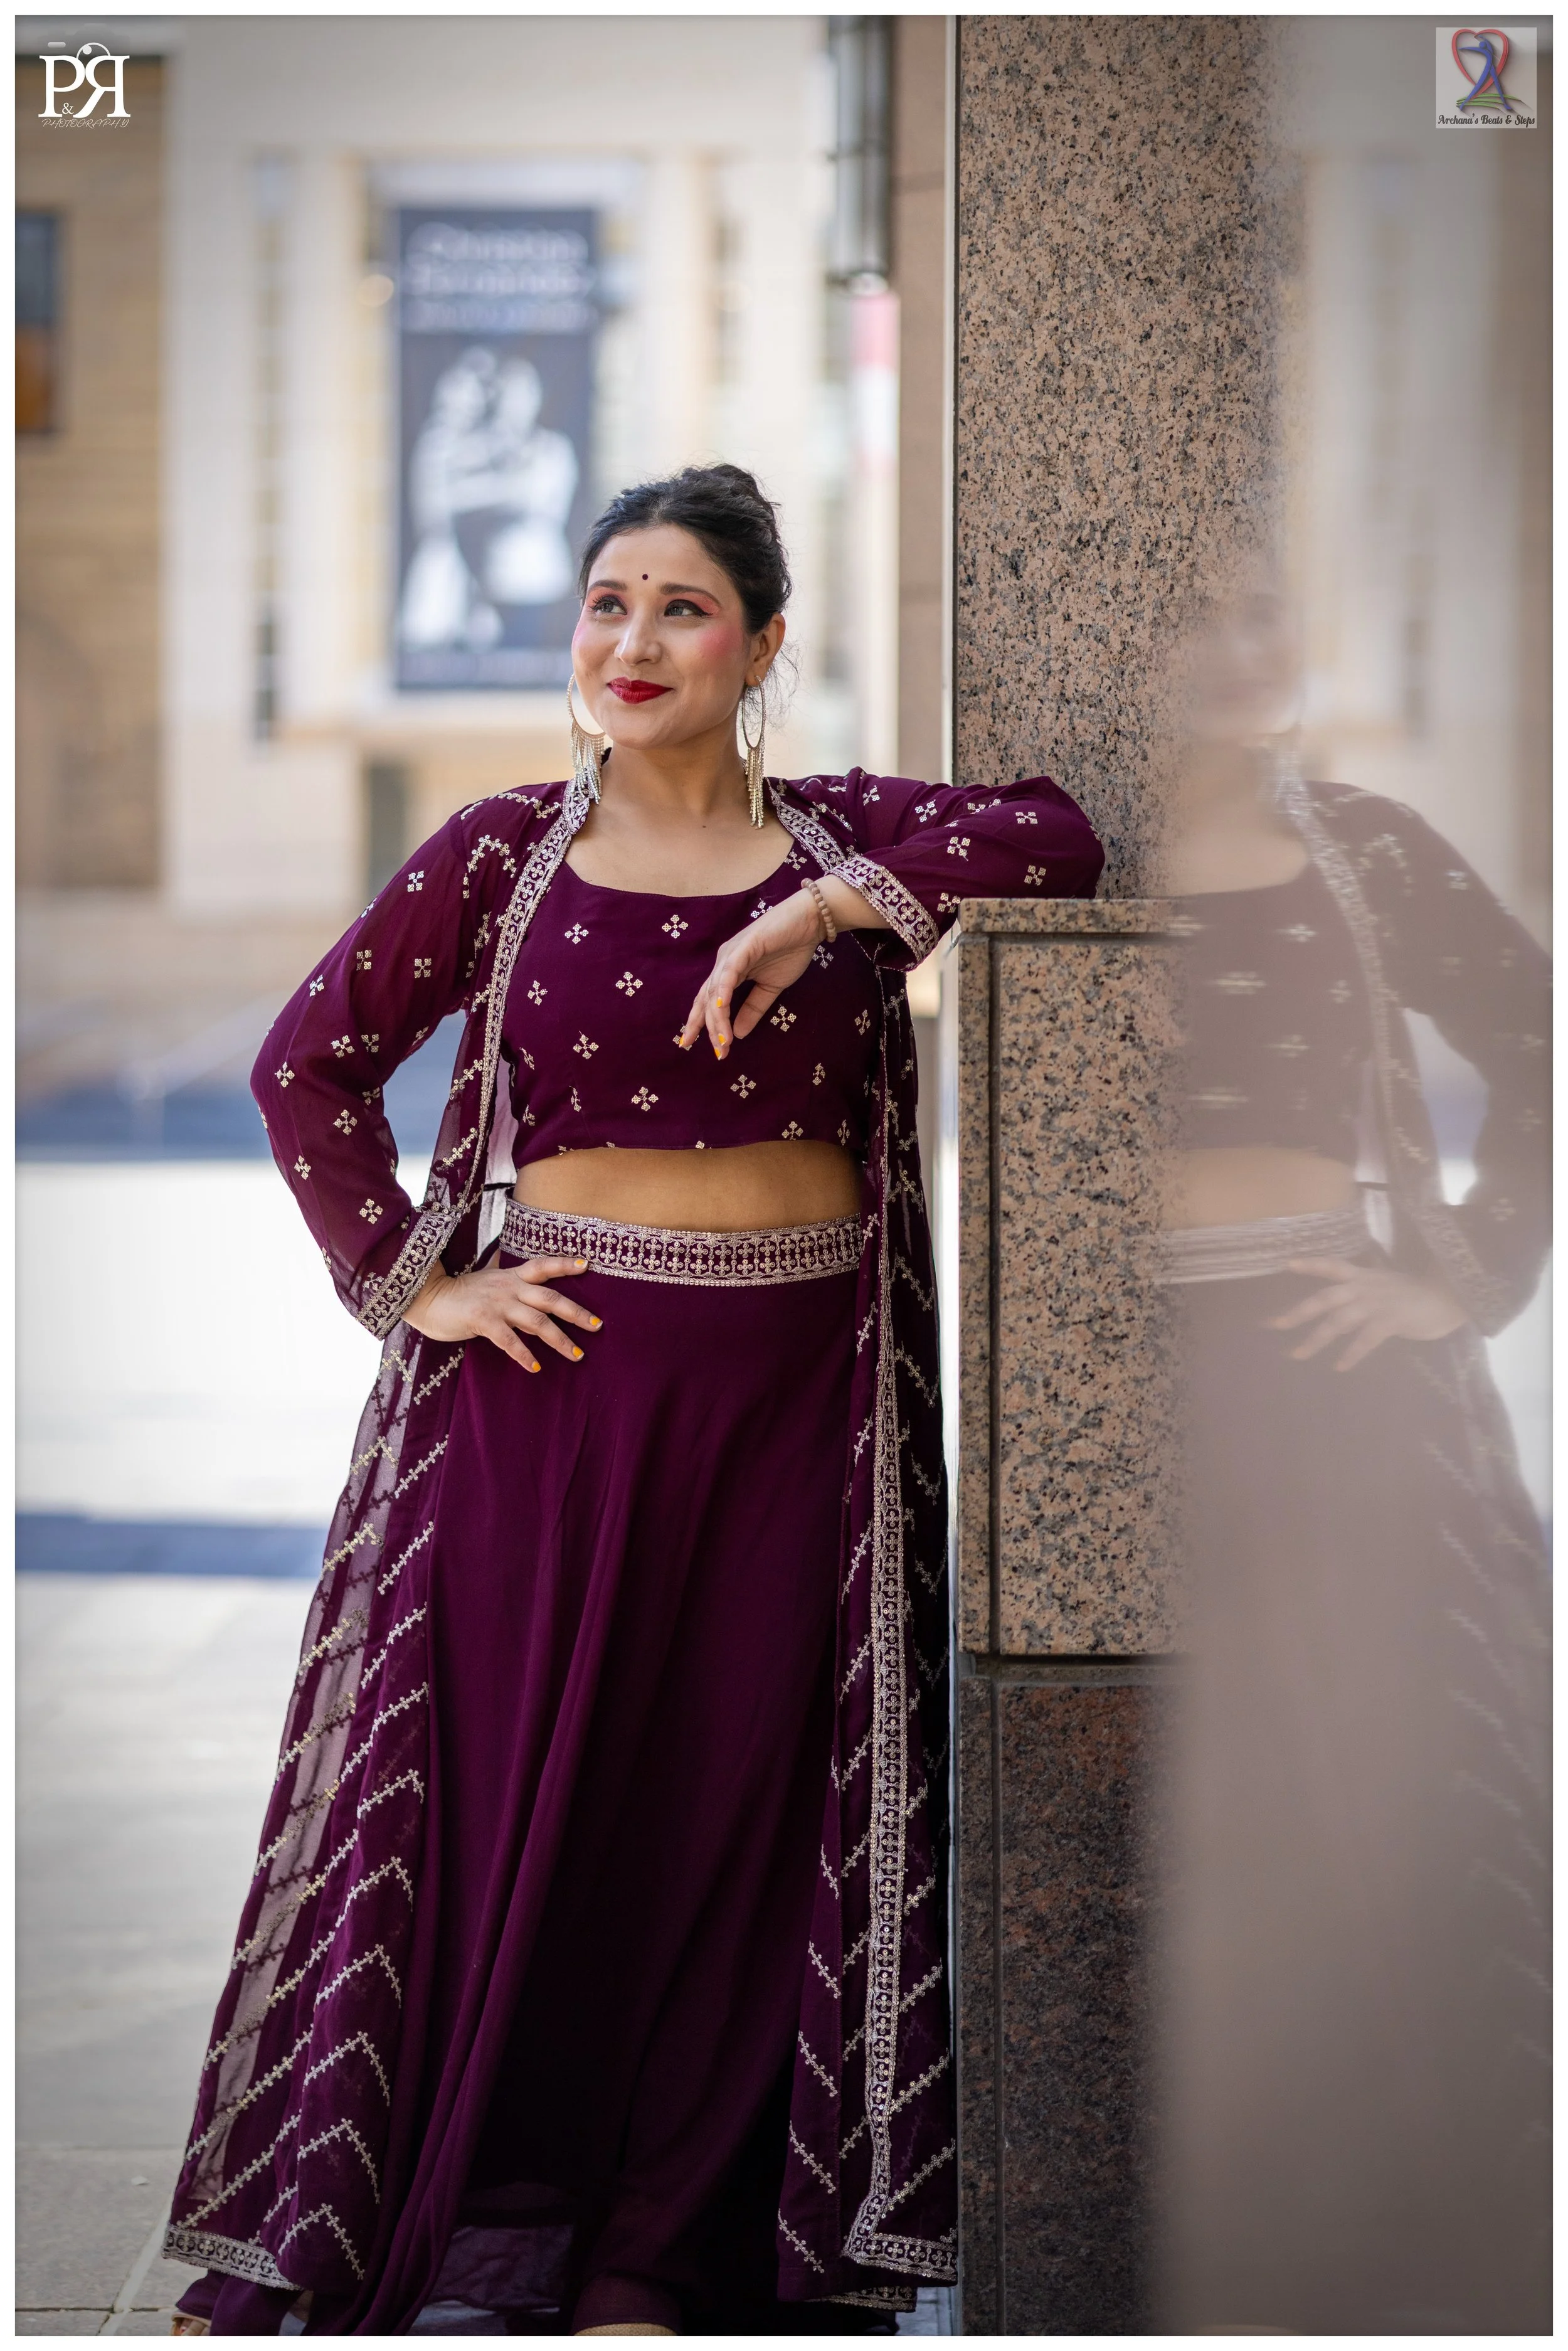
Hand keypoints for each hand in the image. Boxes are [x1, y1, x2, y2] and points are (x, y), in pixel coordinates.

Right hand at [403, 1254, 599, 1372]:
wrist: (427, 1297)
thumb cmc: (459, 1295)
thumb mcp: (489, 1283)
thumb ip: (510, 1287)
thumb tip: (533, 1296)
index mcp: (511, 1276)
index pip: (543, 1265)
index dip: (565, 1264)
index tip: (588, 1265)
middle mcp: (508, 1287)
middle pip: (551, 1297)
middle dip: (576, 1312)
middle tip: (598, 1325)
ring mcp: (497, 1303)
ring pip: (537, 1322)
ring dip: (560, 1340)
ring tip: (577, 1355)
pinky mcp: (483, 1320)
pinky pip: (509, 1340)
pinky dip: (524, 1355)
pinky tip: (536, 1367)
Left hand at [680, 880, 880, 1059]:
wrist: (809, 922)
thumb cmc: (790, 950)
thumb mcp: (771, 987)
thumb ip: (753, 1009)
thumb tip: (737, 1034)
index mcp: (728, 972)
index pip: (707, 1001)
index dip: (700, 1024)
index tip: (695, 1047)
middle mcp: (724, 962)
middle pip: (707, 999)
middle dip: (710, 1028)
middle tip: (719, 1053)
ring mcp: (732, 953)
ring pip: (717, 989)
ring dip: (718, 1017)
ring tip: (723, 1041)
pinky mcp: (745, 945)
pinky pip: (730, 971)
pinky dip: (723, 989)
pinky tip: (720, 1006)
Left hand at [1267, 1257, 1467, 1373]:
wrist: (1450, 1297)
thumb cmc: (1417, 1294)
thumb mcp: (1385, 1284)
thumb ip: (1364, 1289)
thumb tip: (1344, 1300)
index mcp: (1364, 1276)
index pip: (1332, 1265)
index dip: (1310, 1264)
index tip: (1286, 1264)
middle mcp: (1365, 1287)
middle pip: (1325, 1298)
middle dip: (1298, 1312)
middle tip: (1274, 1325)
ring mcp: (1377, 1304)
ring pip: (1339, 1321)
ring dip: (1316, 1339)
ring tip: (1297, 1354)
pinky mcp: (1391, 1322)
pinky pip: (1366, 1339)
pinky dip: (1351, 1353)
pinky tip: (1339, 1366)